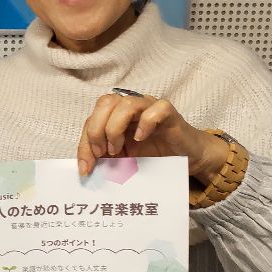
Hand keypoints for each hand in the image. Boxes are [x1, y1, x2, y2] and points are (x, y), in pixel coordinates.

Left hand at [76, 93, 226, 179]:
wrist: (186, 158)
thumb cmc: (153, 156)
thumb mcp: (122, 160)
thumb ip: (105, 159)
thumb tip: (85, 168)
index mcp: (116, 116)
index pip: (91, 120)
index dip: (85, 143)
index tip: (86, 168)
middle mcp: (131, 107)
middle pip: (105, 102)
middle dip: (97, 130)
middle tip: (104, 153)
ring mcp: (150, 108)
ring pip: (127, 103)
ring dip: (116, 127)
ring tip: (119, 149)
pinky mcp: (169, 114)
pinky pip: (157, 109)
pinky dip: (146, 123)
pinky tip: (141, 139)